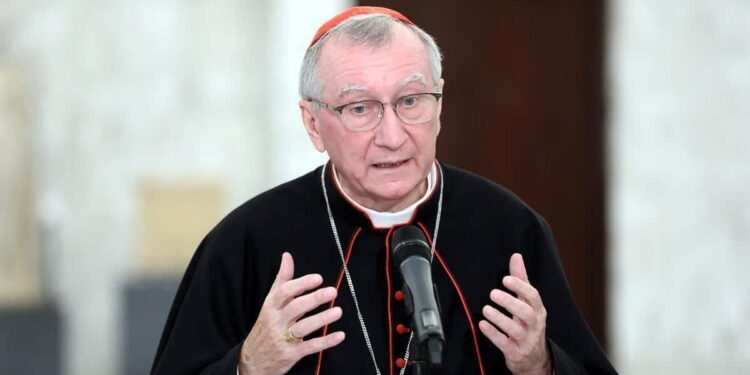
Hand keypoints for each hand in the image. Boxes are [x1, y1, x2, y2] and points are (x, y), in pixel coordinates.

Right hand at [238, 252, 344, 374]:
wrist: (251, 360)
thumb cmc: (265, 326)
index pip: (285, 292)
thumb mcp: (270, 302)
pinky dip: (325, 341)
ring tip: (338, 311)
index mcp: (271, 307)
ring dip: (321, 319)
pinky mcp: (291, 354)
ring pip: (303, 327)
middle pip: (295, 308)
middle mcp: (276, 321)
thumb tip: (287, 256)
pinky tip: (339, 335)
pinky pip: (309, 347)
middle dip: (314, 299)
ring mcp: (283, 339)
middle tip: (332, 291)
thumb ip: (281, 280)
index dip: (301, 284)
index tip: (317, 278)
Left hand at [478, 253, 551, 374]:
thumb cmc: (529, 324)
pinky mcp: (516, 352)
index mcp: (538, 310)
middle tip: (493, 293)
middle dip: (510, 302)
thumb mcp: (527, 303)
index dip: (520, 287)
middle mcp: (534, 325)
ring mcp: (526, 340)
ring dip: (500, 319)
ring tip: (486, 309)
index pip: (533, 296)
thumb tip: (516, 256)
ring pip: (515, 330)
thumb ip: (521, 280)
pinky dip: (493, 334)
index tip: (506, 279)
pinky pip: (504, 344)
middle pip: (527, 313)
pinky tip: (482, 325)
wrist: (535, 358)